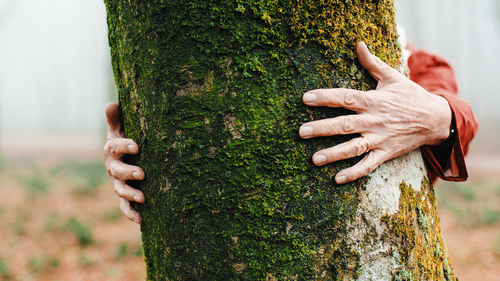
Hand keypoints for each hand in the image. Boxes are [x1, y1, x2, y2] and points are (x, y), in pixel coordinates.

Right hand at [104, 103, 144, 223]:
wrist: (122, 158)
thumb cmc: (124, 141)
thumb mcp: (119, 129)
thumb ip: (116, 120)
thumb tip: (111, 104)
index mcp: (112, 150)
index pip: (116, 147)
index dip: (125, 146)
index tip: (136, 146)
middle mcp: (113, 167)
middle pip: (118, 171)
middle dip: (129, 173)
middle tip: (142, 174)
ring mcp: (117, 183)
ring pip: (121, 190)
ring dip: (131, 194)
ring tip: (144, 198)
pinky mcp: (124, 196)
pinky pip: (125, 206)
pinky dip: (131, 213)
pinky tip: (141, 220)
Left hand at [299, 42, 451, 183]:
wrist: (436, 119)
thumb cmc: (410, 96)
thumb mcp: (393, 77)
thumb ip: (373, 63)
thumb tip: (358, 44)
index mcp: (374, 101)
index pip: (346, 98)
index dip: (326, 98)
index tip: (306, 98)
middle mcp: (374, 121)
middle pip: (345, 125)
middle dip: (322, 128)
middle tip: (301, 132)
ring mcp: (380, 139)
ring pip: (354, 147)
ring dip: (334, 154)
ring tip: (314, 159)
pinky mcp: (386, 153)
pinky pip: (369, 165)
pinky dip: (354, 173)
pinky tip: (337, 179)